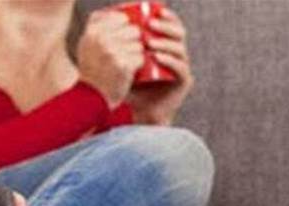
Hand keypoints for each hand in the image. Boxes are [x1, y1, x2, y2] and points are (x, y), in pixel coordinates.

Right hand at [77, 10, 144, 108]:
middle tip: (125, 53)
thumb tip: (123, 14)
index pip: (121, 17)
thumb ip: (98, 27)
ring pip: (139, 43)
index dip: (126, 27)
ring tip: (125, 63)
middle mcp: (101, 40)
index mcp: (92, 32)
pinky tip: (129, 71)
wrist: (91, 98)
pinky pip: (142, 57)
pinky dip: (139, 65)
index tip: (122, 39)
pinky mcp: (124, 65)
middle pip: (133, 29)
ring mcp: (113, 52)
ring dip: (137, 53)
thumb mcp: (87, 45)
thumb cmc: (92, 72)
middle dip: (133, 40)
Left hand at [126, 9, 194, 125]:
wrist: (139, 113)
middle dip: (165, 26)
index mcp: (166, 47)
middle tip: (150, 23)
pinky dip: (168, 60)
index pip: (170, 26)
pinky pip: (180, 67)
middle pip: (179, 33)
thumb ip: (120, 47)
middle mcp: (177, 55)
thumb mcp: (124, 64)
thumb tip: (103, 25)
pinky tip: (155, 57)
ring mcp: (182, 68)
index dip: (166, 16)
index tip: (153, 9)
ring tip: (149, 42)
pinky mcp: (184, 81)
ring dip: (165, 43)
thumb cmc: (130, 87)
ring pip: (180, 49)